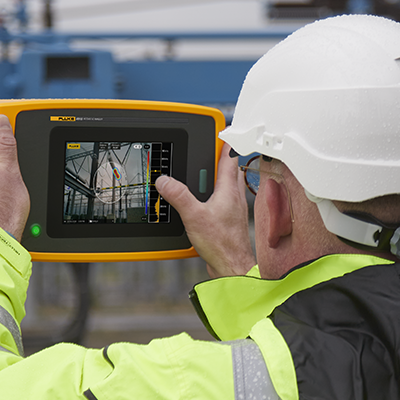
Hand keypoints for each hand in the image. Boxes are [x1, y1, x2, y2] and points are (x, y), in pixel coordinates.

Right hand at [155, 143, 255, 277]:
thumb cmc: (222, 244)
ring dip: (214, 179)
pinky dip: (211, 197)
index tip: (221, 130)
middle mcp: (233, 197)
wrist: (232, 268)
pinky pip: (220, 202)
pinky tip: (200, 204)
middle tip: (203, 152)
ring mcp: (232, 209)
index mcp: (228, 190)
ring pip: (225, 186)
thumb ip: (179, 196)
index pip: (230, 157)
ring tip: (199, 177)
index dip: (225, 142)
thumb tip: (165, 181)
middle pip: (227, 169)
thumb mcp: (194, 216)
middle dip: (216, 159)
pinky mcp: (228, 221)